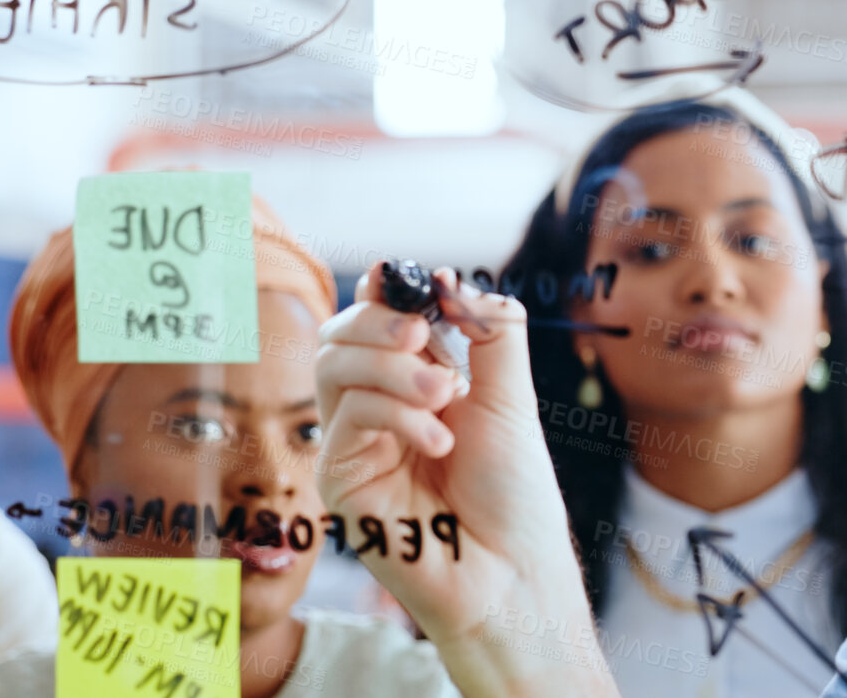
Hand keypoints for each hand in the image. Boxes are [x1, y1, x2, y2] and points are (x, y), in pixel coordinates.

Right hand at [315, 266, 616, 697]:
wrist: (511, 571)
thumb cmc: (512, 494)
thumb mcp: (511, 397)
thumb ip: (489, 332)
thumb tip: (450, 277)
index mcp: (414, 383)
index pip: (376, 321)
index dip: (381, 291)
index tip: (398, 275)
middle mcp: (375, 410)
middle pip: (339, 335)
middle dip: (378, 321)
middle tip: (423, 334)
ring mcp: (353, 445)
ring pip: (334, 366)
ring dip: (391, 365)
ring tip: (444, 395)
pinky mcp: (340, 481)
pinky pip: (347, 418)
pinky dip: (397, 415)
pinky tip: (440, 442)